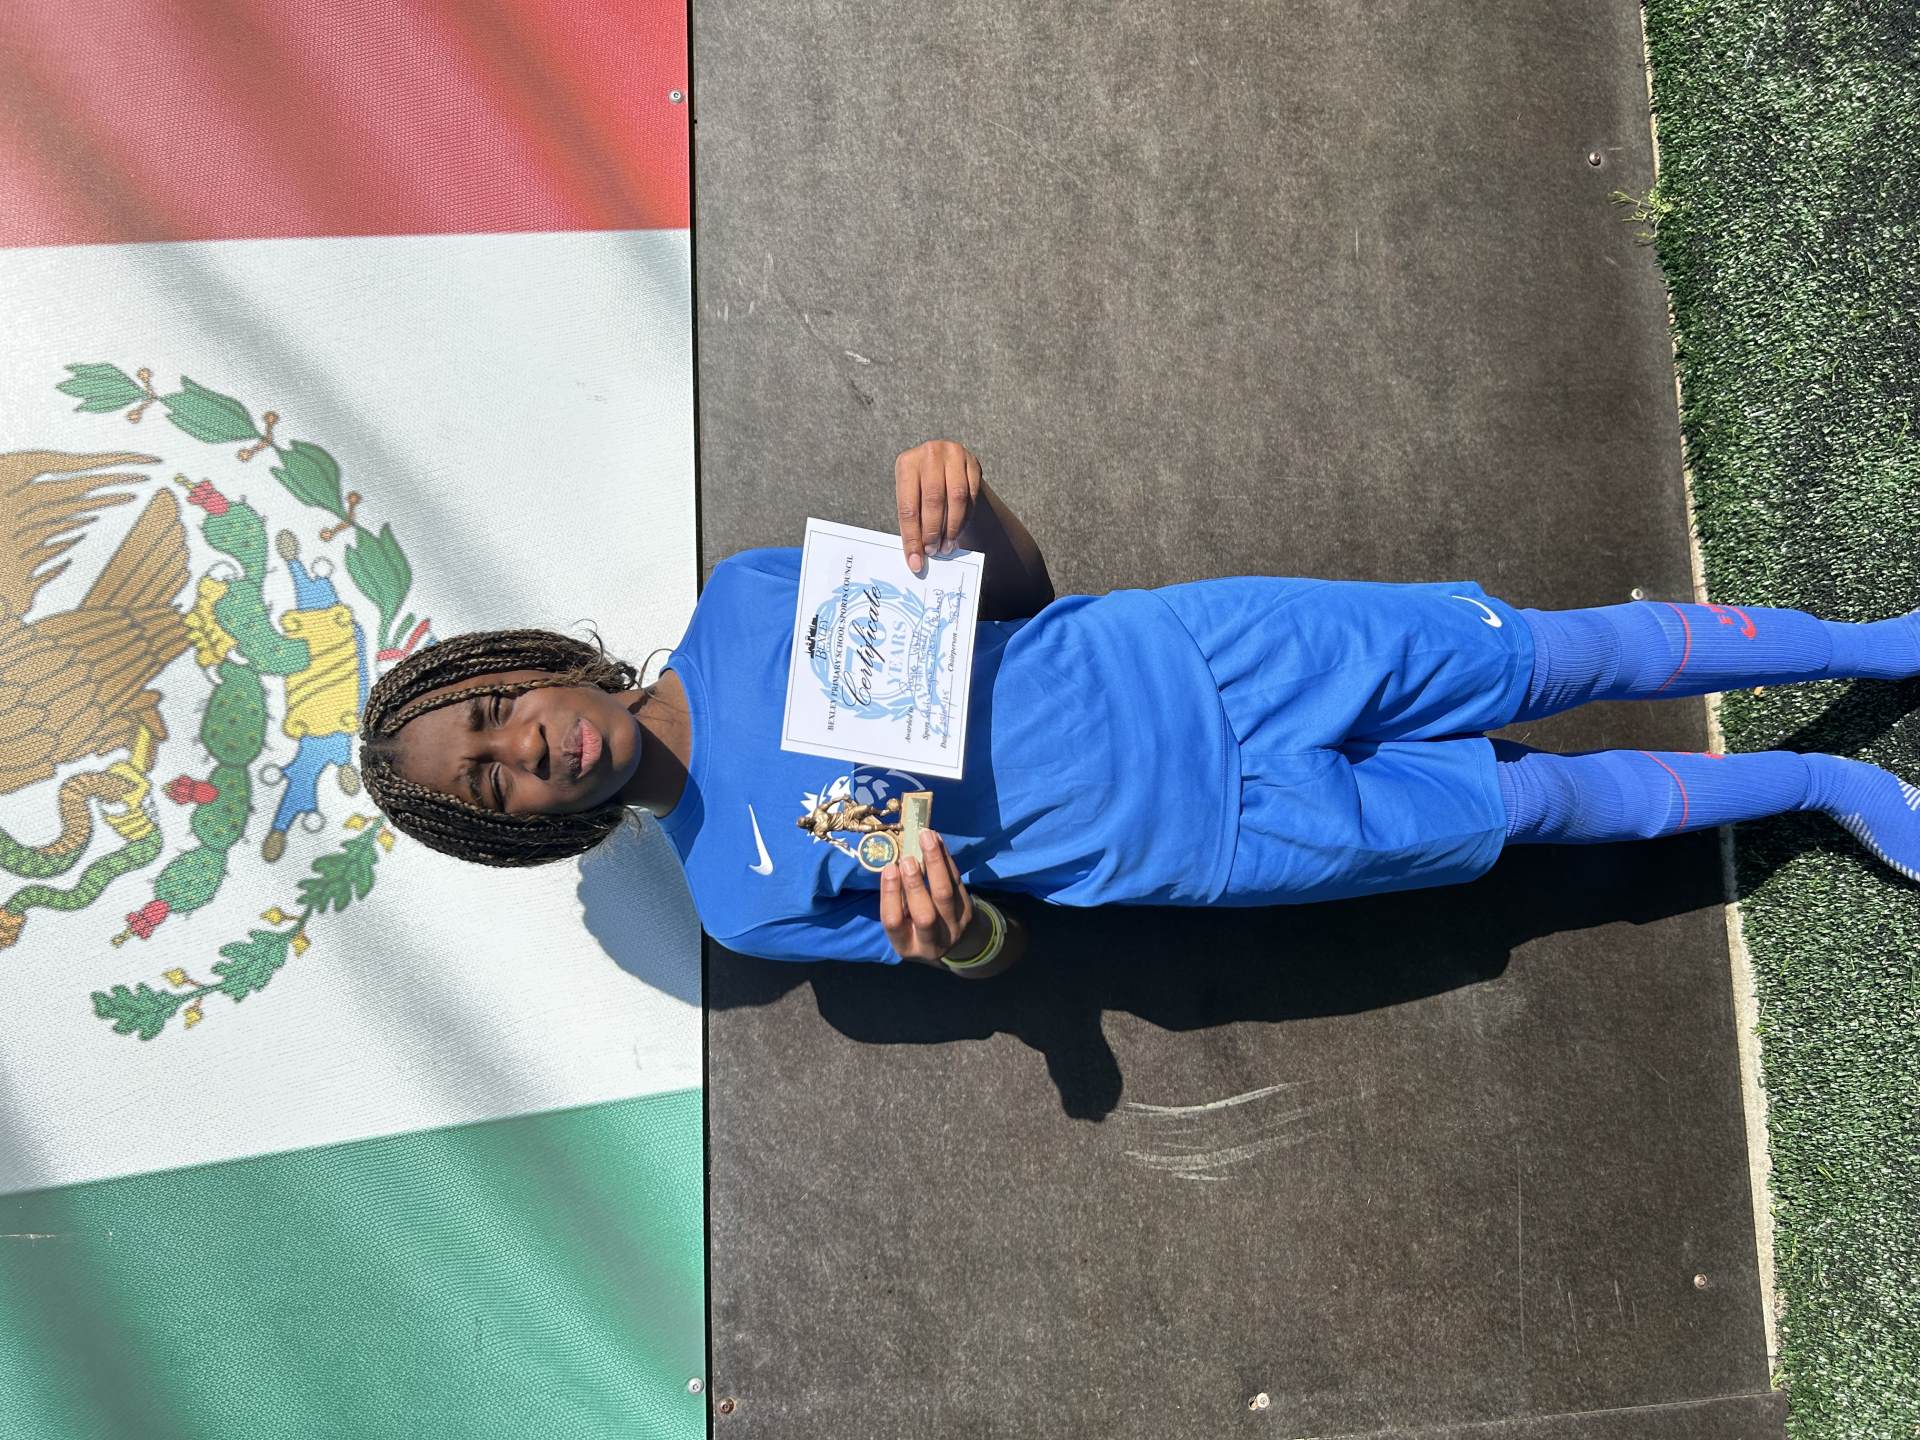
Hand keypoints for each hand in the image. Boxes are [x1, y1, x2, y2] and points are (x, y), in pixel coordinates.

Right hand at [879, 829, 976, 963]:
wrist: (957, 940)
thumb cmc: (916, 928)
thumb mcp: (902, 925)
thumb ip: (895, 901)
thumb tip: (891, 864)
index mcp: (906, 946)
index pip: (894, 923)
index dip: (890, 895)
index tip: (889, 869)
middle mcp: (931, 941)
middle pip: (924, 914)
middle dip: (915, 885)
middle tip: (907, 860)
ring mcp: (953, 926)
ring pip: (945, 894)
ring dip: (935, 863)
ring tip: (925, 839)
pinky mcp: (966, 910)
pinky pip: (956, 880)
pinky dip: (946, 858)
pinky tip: (937, 840)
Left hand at [895, 439, 982, 574]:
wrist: (945, 464)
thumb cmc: (921, 487)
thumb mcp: (911, 496)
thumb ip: (913, 522)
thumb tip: (917, 558)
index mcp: (906, 463)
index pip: (908, 506)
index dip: (912, 537)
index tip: (916, 560)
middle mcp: (929, 454)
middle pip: (933, 500)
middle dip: (934, 532)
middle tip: (933, 552)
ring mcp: (953, 455)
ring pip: (956, 497)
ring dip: (952, 527)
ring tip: (947, 546)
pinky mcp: (972, 462)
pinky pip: (972, 495)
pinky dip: (965, 518)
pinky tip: (958, 532)